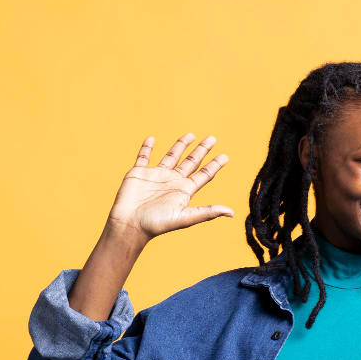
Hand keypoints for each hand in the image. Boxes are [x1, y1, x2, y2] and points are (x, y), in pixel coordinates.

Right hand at [107, 133, 232, 242]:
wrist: (130, 224)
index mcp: (184, 191)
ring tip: (191, 135)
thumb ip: (207, 212)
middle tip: (212, 138)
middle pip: (191, 162)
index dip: (214, 165)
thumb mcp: (185, 217)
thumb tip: (231, 213)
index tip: (225, 156)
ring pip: (171, 156)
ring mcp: (156, 176)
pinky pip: (143, 157)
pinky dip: (147, 147)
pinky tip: (151, 139)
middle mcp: (172, 182)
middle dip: (201, 150)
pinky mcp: (139, 173)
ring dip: (180, 145)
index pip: (203, 174)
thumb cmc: (156, 224)